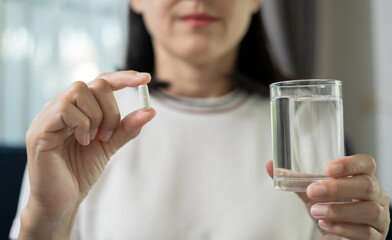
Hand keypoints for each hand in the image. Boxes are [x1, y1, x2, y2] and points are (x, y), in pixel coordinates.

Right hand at [21, 71, 154, 238]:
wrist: (63, 199)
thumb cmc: (81, 170)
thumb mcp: (109, 145)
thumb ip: (126, 128)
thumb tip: (150, 110)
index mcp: (79, 108)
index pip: (101, 81)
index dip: (123, 77)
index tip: (145, 79)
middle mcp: (62, 105)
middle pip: (96, 84)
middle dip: (112, 110)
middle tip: (108, 135)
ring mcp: (49, 115)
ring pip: (80, 90)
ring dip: (97, 117)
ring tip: (93, 140)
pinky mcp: (41, 128)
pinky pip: (66, 109)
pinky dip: (83, 125)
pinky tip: (82, 142)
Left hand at [268, 154, 389, 238]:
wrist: (336, 234)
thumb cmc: (330, 208)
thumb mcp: (312, 192)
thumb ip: (295, 179)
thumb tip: (270, 165)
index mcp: (362, 178)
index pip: (367, 163)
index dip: (351, 163)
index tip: (328, 168)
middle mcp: (376, 195)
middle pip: (367, 186)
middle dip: (338, 188)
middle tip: (313, 191)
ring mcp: (380, 217)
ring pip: (369, 210)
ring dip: (339, 210)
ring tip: (316, 212)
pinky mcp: (376, 237)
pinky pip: (366, 233)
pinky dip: (343, 228)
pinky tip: (326, 225)